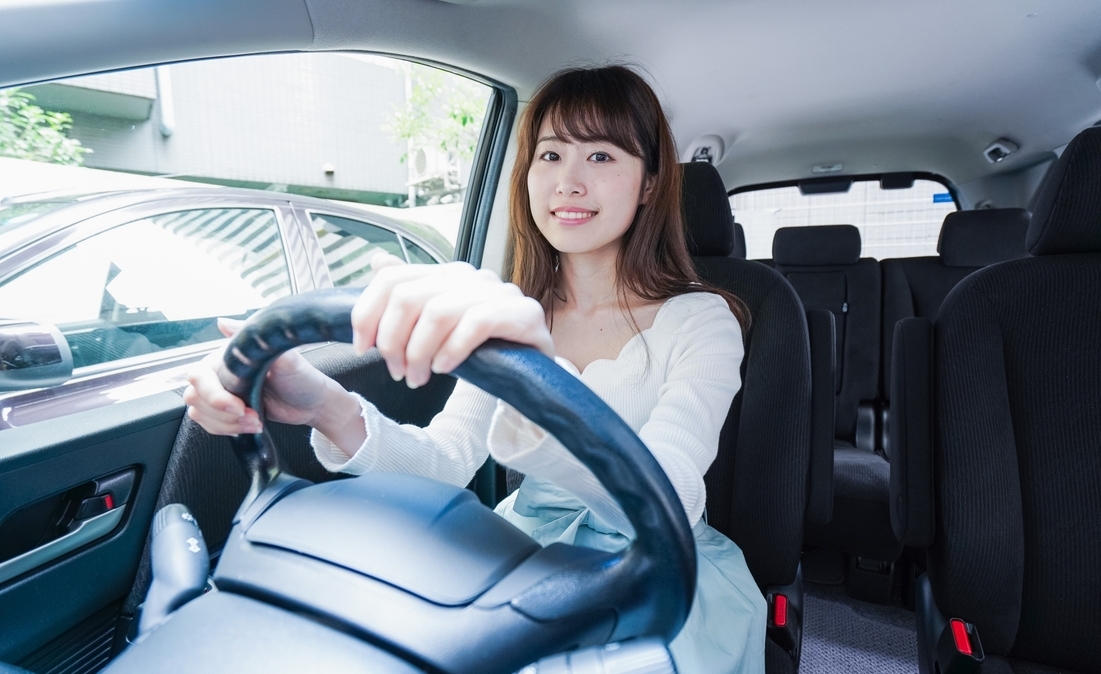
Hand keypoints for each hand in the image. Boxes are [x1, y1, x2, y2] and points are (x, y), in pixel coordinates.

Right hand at [183, 318, 338, 434]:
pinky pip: (209, 424)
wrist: (313, 403)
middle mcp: (221, 373)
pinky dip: (227, 430)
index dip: (214, 395)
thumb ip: (254, 339)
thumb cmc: (301, 377)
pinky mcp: (228, 412)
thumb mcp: (283, 356)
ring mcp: (223, 393)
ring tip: (255, 422)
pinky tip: (249, 425)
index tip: (238, 406)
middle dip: (222, 414)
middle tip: (251, 416)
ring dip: (227, 424)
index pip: (199, 376)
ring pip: (199, 413)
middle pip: (195, 397)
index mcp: (228, 357)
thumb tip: (222, 322)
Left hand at [351, 261, 552, 387]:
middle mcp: (470, 276)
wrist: (532, 371)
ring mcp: (499, 292)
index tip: (362, 348)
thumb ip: (409, 294)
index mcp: (446, 275)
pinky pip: (476, 324)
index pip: (391, 279)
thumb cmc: (481, 349)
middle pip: (408, 296)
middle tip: (397, 371)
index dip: (367, 313)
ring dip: (420, 352)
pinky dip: (452, 350)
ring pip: (438, 312)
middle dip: (393, 340)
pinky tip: (444, 368)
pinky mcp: (523, 313)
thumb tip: (377, 262)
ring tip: (418, 378)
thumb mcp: (438, 326)